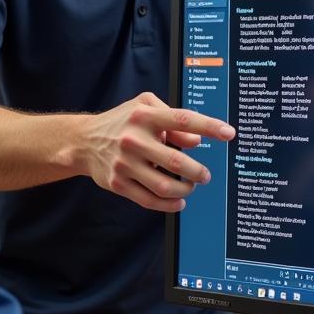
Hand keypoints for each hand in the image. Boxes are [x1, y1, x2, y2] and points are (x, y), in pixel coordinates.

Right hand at [80, 92, 234, 212]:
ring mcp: (124, 163)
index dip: (209, 126)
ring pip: (165, 186)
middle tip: (205, 175)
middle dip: (198, 172)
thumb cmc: (123, 122)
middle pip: (177, 161)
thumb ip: (174, 121)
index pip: (183, 120)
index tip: (230, 134)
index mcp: (144, 115)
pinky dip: (170, 205)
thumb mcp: (145, 108)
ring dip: (185, 190)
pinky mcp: (118, 183)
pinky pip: (150, 200)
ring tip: (191, 186)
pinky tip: (179, 202)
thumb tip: (197, 141)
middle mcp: (134, 139)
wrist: (84, 141)